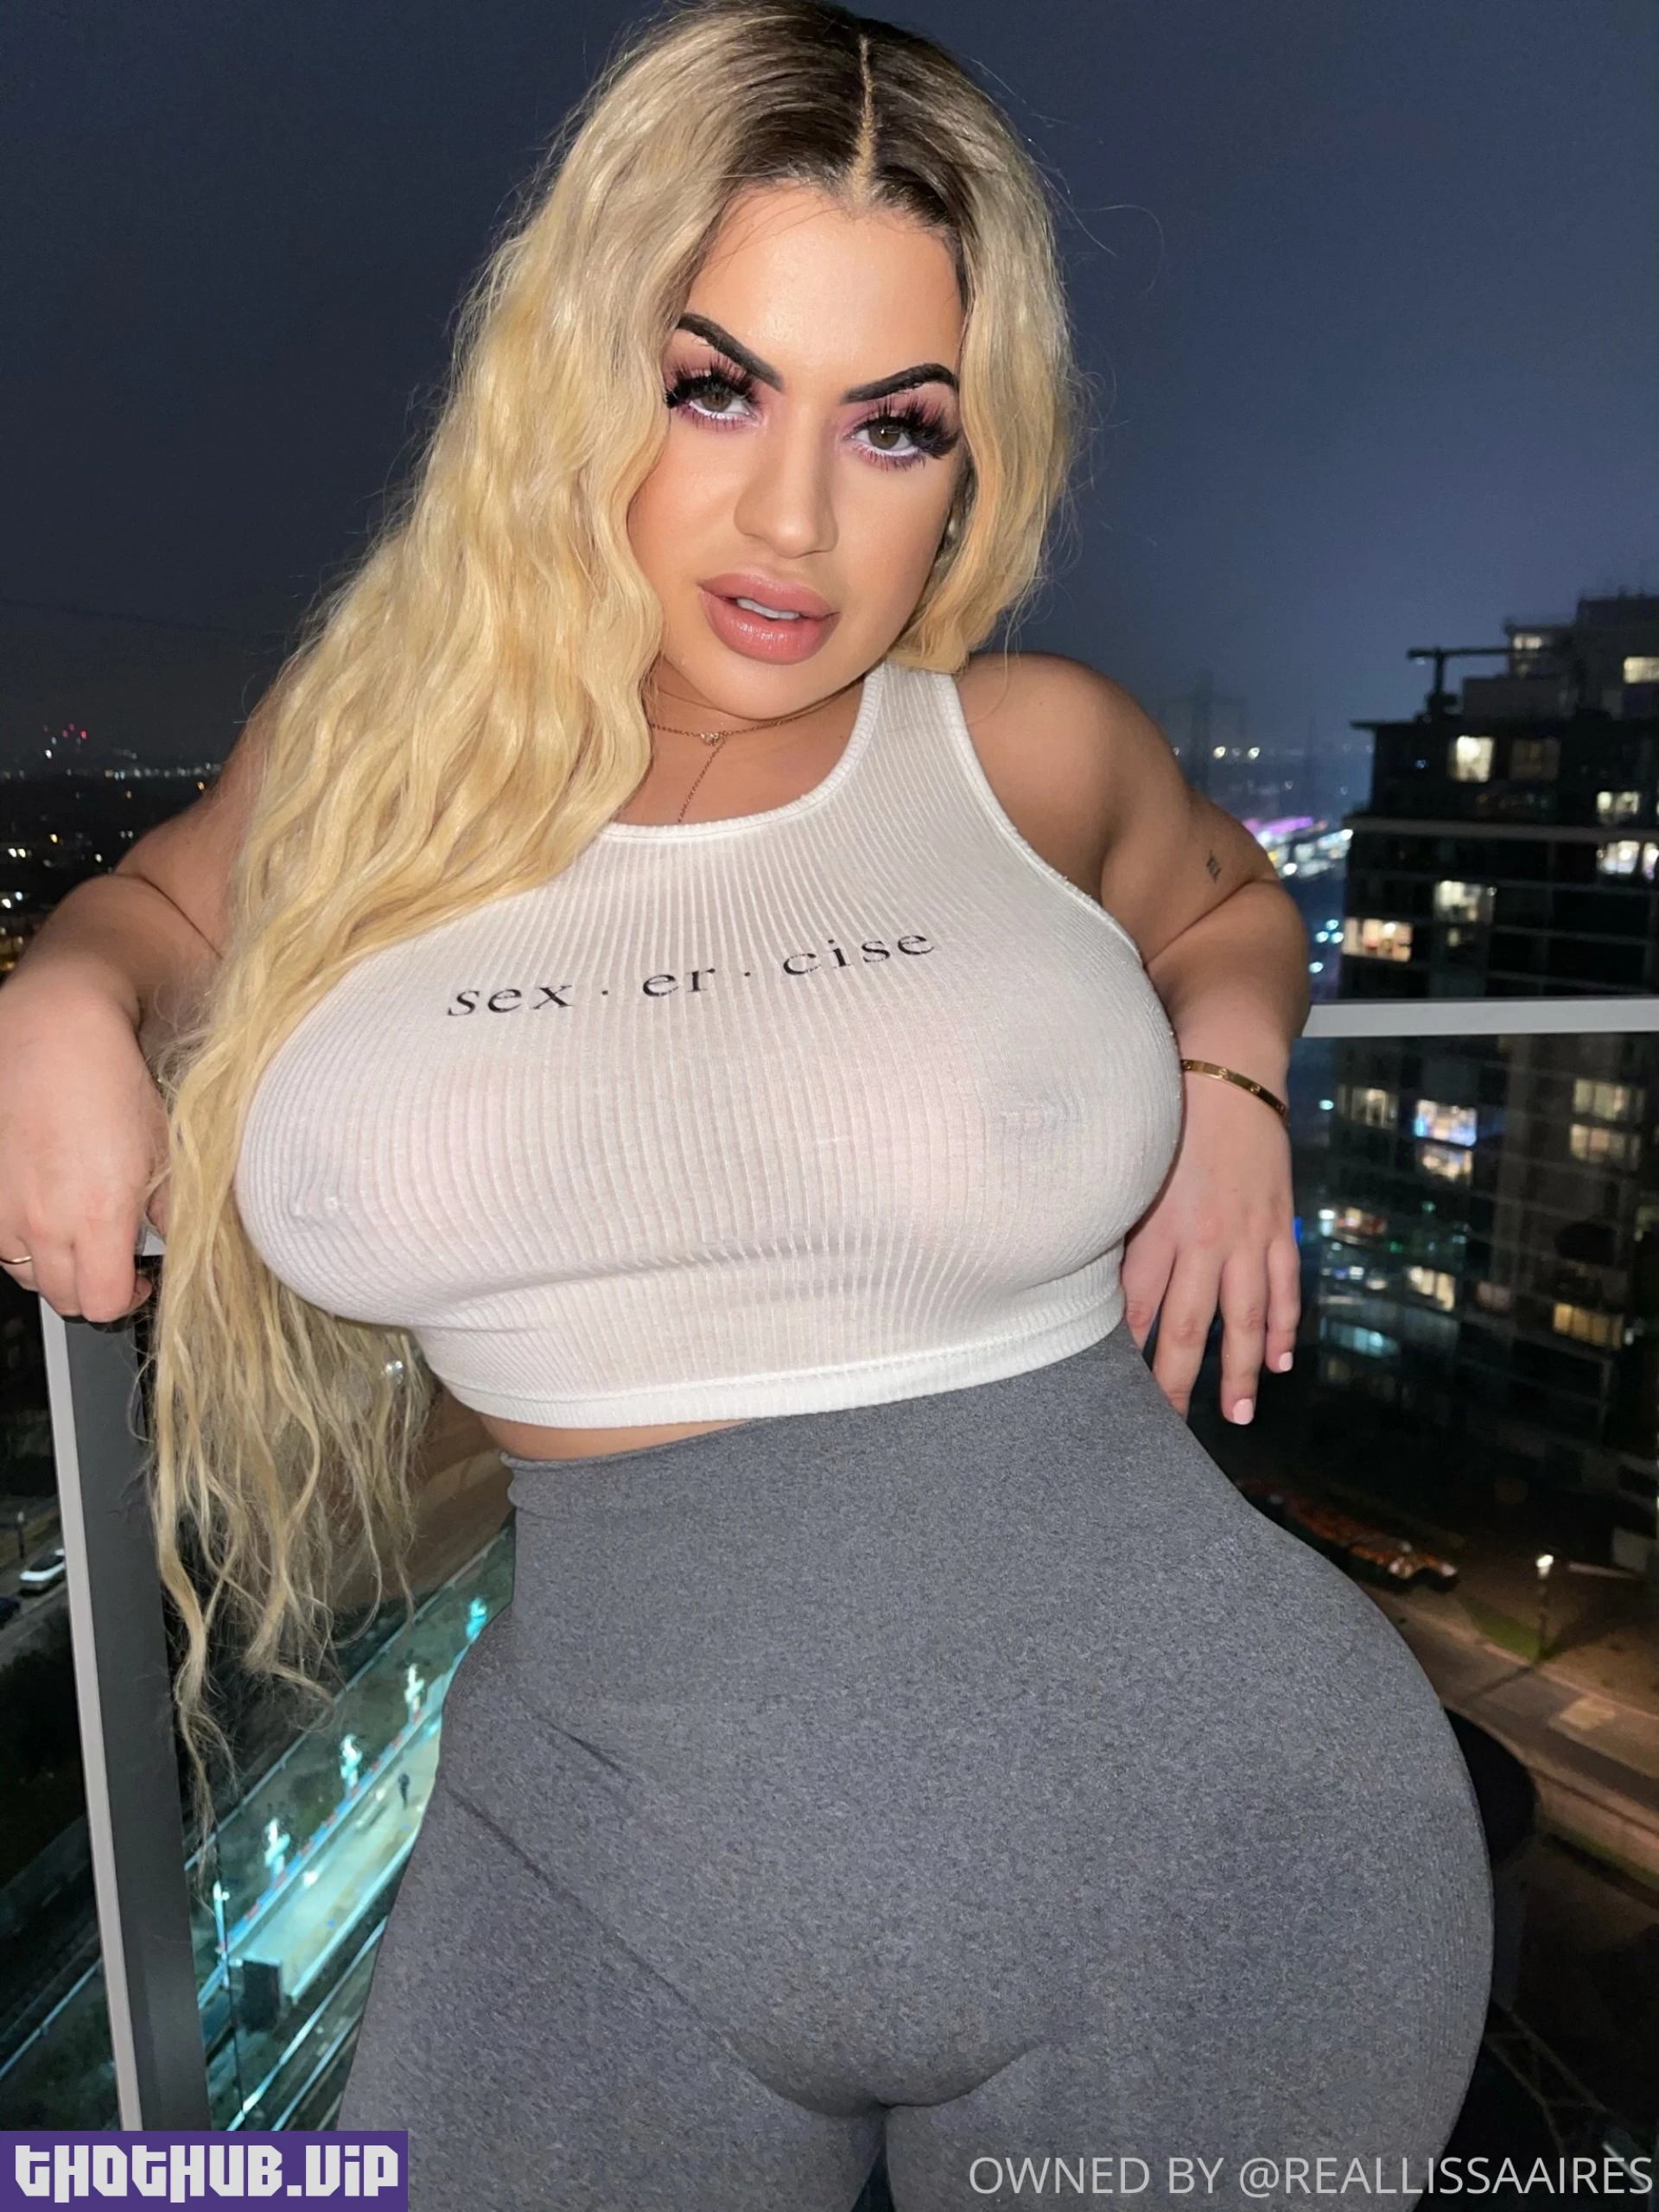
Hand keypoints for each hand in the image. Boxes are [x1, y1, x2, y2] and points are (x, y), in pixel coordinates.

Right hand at [0, 969, 170, 1320]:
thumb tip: (174, 1240)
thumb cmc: (112, 1082)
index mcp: (97, 1218)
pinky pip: (0, 1240)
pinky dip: (23, 1239)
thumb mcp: (165, 1149)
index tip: (142, 1280)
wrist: (54, 1033)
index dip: (126, 1299)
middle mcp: (43, 1221)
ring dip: (55, 1266)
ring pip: (26, 1273)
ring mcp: (4, 1208)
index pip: (101, 1303)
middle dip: (94, 1287)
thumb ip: (171, 1209)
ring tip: (82, 1233)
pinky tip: (48, 1208)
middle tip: (116, 1260)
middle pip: (63, 1298)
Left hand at [1120, 1069, 1299, 1422]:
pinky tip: (1279, 1359)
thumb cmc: (1165, 1118)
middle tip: (1169, 1428)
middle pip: (1188, 1327)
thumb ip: (1122, 1231)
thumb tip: (1105, 1287)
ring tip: (1236, 1414)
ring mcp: (1247, 1235)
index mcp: (1157, 1229)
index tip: (1120, 1395)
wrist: (1227, 1070)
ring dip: (1241, 1371)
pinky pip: (1284, 1285)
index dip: (1132, 1356)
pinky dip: (1283, 1325)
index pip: (1140, 1310)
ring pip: (1244, 1318)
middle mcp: (1203, 1240)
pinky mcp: (1278, 1223)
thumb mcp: (1131, 1174)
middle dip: (1178, 1382)